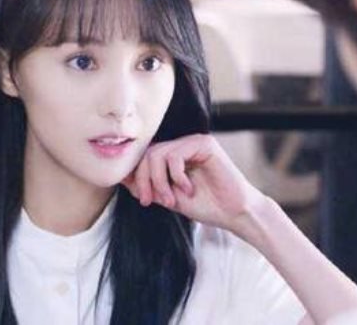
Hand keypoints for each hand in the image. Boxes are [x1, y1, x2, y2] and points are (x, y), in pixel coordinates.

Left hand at [120, 133, 262, 231]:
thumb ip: (149, 186)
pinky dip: (176, 176)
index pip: (145, 157)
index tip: (142, 199)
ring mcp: (194, 142)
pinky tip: (188, 189)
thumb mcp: (169, 197)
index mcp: (175, 155)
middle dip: (145, 180)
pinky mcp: (205, 144)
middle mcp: (183, 145)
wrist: (235, 213)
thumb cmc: (207, 205)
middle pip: (148, 154)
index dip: (137, 177)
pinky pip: (175, 155)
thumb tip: (122, 177)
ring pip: (158, 154)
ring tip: (171, 200)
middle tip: (150, 201)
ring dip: (159, 181)